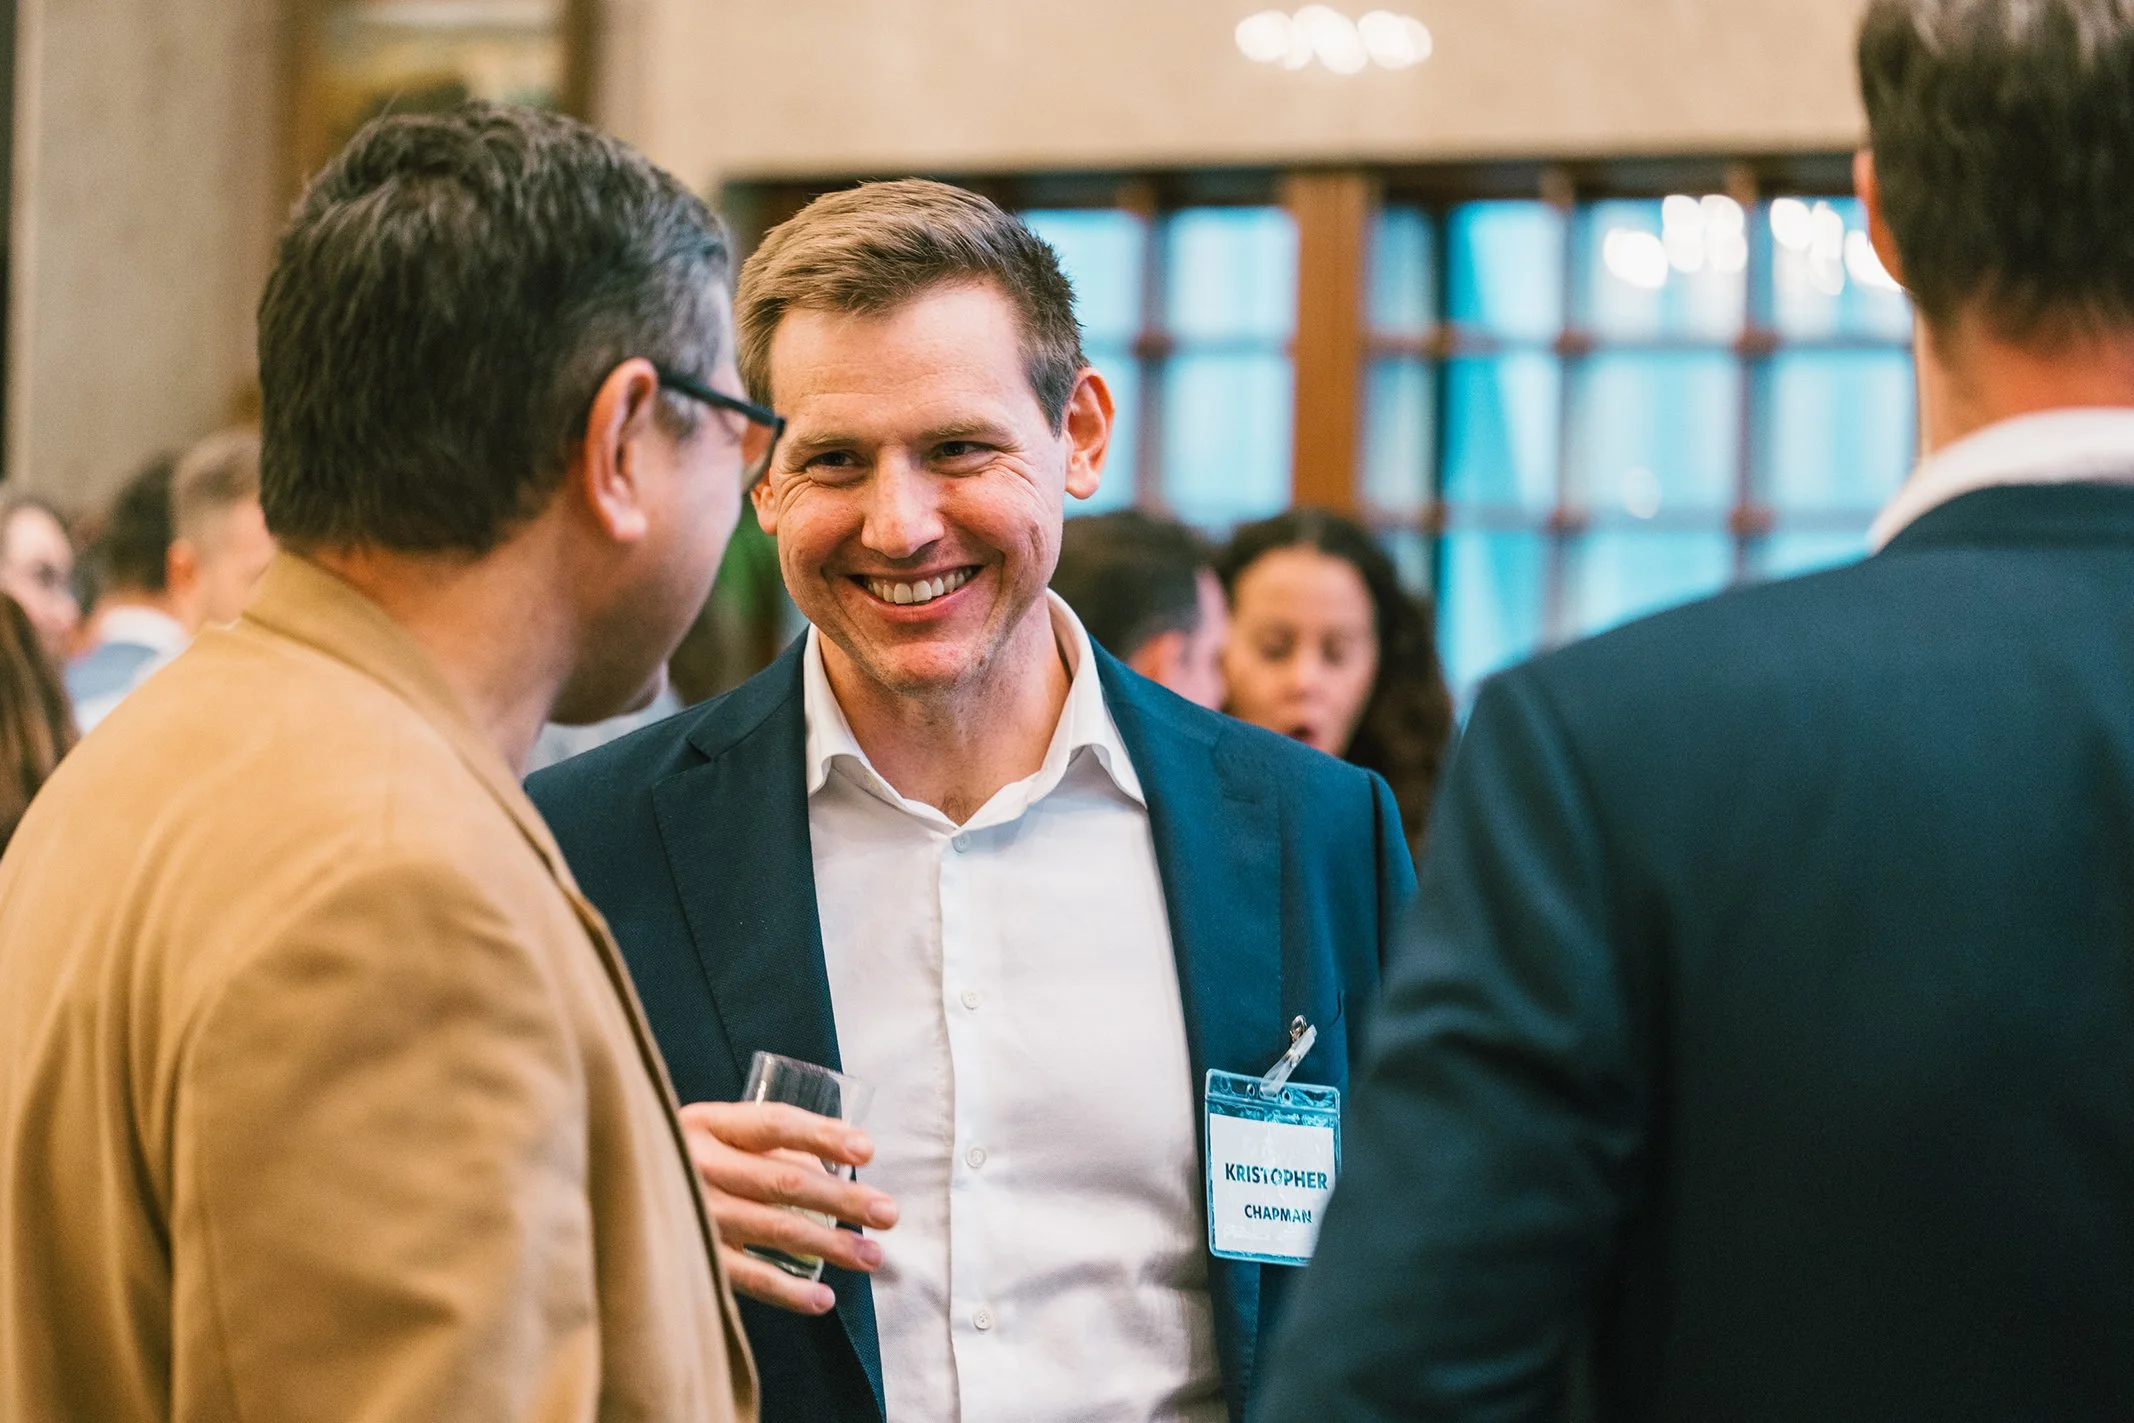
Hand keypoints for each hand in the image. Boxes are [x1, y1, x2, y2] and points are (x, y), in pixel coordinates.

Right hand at [677, 1100, 899, 1314]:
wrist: (603, 1192)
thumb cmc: (679, 1158)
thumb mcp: (711, 1135)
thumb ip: (765, 1149)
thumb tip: (829, 1174)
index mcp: (706, 1124)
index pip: (773, 1125)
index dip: (822, 1135)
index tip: (866, 1149)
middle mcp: (698, 1165)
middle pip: (783, 1181)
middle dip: (842, 1199)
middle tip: (887, 1213)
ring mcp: (693, 1213)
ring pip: (773, 1228)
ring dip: (830, 1245)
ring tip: (872, 1256)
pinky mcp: (689, 1256)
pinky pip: (745, 1277)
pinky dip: (787, 1291)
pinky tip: (822, 1298)